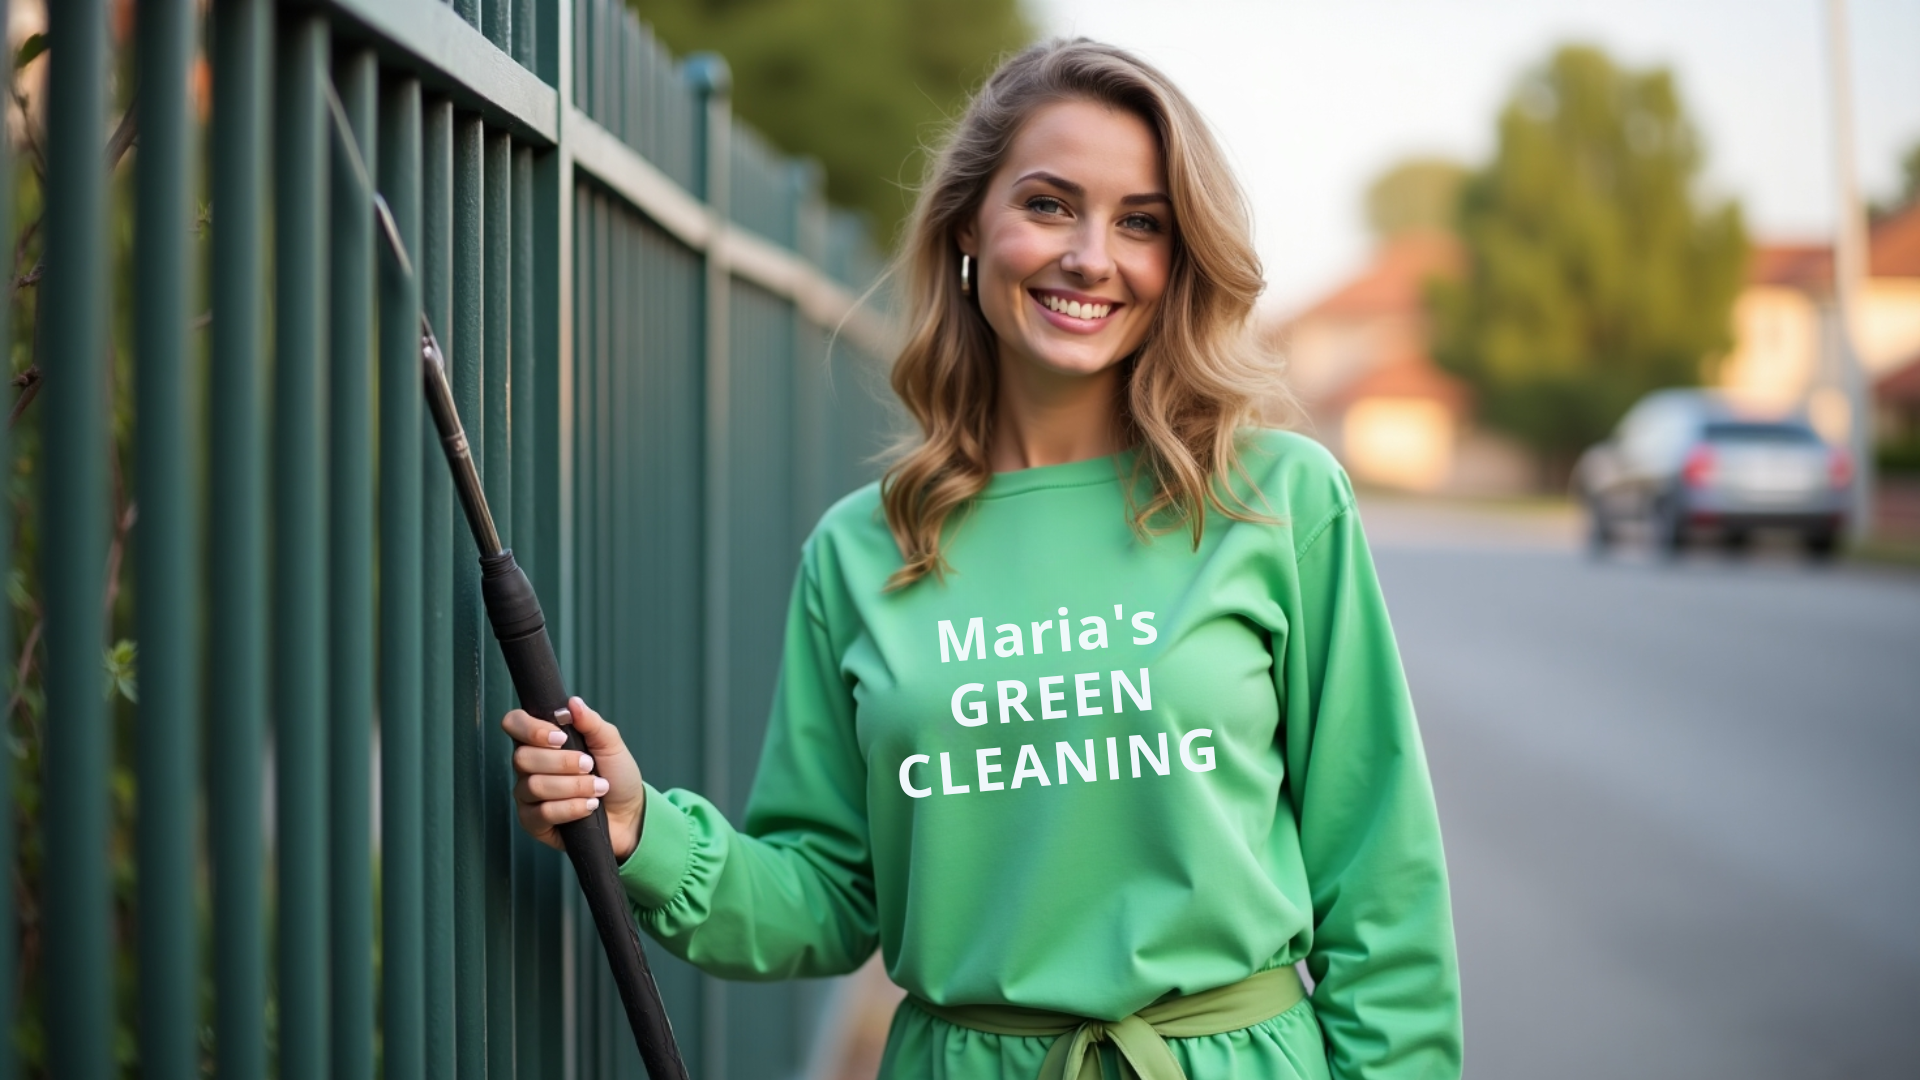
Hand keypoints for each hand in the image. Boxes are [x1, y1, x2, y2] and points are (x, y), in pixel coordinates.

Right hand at [502, 696, 645, 860]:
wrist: (629, 813)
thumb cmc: (616, 774)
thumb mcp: (610, 743)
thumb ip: (590, 722)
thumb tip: (572, 703)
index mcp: (541, 741)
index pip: (514, 723)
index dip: (530, 729)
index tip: (560, 737)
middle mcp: (529, 767)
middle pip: (523, 758)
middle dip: (563, 762)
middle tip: (589, 765)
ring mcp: (528, 795)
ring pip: (535, 786)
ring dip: (573, 786)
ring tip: (597, 787)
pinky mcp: (534, 823)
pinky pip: (541, 813)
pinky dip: (571, 808)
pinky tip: (589, 806)